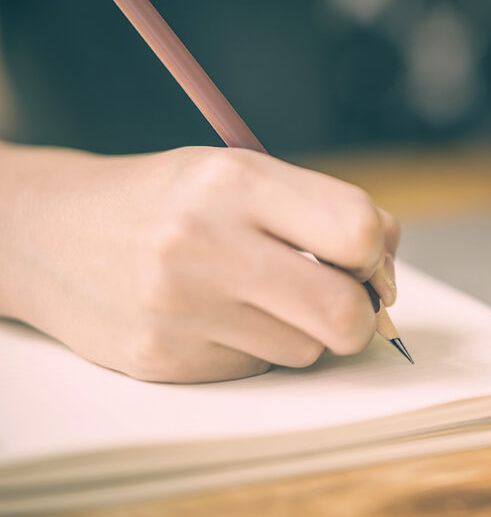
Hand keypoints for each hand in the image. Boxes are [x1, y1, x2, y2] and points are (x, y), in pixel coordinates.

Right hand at [0, 144, 399, 382]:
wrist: (51, 233)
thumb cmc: (170, 200)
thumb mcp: (239, 174)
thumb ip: (320, 211)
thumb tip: (387, 272)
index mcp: (235, 180)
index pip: (357, 230)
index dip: (378, 254)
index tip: (369, 260)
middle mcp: (205, 242)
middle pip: (344, 311)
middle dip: (362, 314)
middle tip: (345, 302)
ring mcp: (180, 307)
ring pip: (305, 349)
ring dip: (301, 330)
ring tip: (256, 295)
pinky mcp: (164, 359)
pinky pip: (256, 368)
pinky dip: (254, 347)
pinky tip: (215, 316)